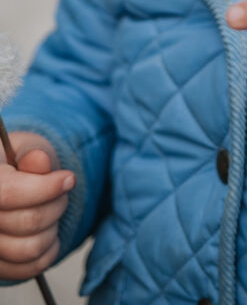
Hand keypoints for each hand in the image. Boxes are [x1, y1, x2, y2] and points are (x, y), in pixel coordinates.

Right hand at [0, 131, 74, 280]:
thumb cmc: (17, 162)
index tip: (68, 178)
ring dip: (53, 228)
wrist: (11, 183)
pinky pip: (31, 268)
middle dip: (56, 204)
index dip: (45, 187)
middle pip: (28, 221)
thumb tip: (39, 160)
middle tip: (60, 192)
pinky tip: (48, 231)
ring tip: (52, 210)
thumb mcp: (24, 147)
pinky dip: (49, 250)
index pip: (9, 193)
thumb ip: (32, 153)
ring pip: (31, 248)